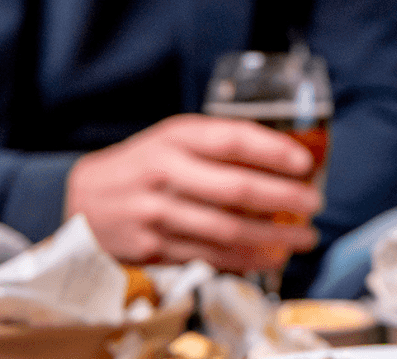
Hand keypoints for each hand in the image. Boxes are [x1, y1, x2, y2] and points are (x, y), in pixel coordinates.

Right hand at [65, 113, 321, 272]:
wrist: (83, 197)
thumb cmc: (143, 164)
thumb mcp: (173, 139)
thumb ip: (219, 147)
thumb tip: (284, 159)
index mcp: (175, 138)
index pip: (232, 139)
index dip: (273, 151)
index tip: (304, 163)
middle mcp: (165, 172)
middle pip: (235, 188)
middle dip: (283, 198)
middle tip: (313, 204)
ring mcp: (156, 213)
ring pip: (226, 229)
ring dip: (272, 237)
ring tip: (303, 238)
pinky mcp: (153, 247)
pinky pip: (208, 255)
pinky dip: (245, 259)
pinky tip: (270, 257)